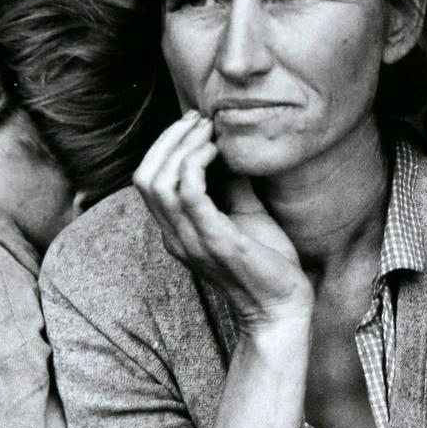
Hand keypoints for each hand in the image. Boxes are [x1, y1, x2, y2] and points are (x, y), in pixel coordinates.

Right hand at [133, 111, 313, 329]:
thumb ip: (231, 184)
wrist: (282, 307)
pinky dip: (197, 163)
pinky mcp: (215, 241)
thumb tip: (231, 146)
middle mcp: (175, 237)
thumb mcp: (245, 214)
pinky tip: (218, 151)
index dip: (163, 146)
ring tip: (209, 130)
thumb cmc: (266, 263)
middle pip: (144, 177)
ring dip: (182, 146)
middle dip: (168, 139)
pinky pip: (189, 194)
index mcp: (177, 231)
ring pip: (159, 182)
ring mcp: (191, 240)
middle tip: (199, 120)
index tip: (193, 123)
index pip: (146, 181)